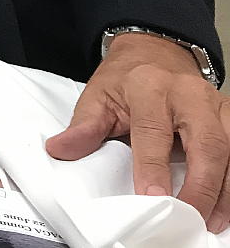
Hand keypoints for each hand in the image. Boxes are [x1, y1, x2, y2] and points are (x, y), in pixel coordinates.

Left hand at [46, 32, 229, 232]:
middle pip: (206, 143)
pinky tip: (225, 205)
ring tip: (211, 221)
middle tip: (189, 217)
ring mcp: (216, 104)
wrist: (154, 53)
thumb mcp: (97, 96)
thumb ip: (84, 126)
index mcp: (150, 87)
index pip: (153, 131)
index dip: (153, 166)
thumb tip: (60, 150)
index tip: (152, 197)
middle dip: (201, 186)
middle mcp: (189, 94)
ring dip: (225, 190)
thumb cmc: (125, 81)